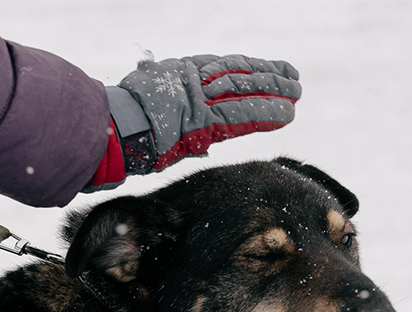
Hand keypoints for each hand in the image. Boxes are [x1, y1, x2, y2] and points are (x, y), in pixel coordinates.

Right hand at [85, 54, 299, 190]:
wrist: (115, 130)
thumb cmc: (125, 123)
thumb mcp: (151, 109)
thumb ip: (174, 121)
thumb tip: (199, 146)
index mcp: (180, 74)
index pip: (222, 68)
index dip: (248, 66)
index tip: (268, 66)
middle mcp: (193, 82)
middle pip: (239, 75)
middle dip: (268, 75)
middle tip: (293, 76)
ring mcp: (200, 99)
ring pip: (245, 90)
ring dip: (274, 91)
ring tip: (297, 91)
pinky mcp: (205, 120)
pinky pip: (242, 116)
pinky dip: (266, 114)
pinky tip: (287, 113)